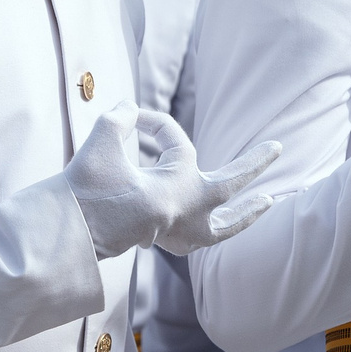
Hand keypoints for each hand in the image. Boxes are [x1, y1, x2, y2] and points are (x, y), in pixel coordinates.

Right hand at [66, 105, 279, 258]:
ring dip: (247, 214)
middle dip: (254, 164)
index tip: (133, 117)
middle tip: (278, 148)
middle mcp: (188, 209)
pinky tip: (223, 225)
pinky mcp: (167, 243)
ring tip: (269, 201)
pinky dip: (216, 231)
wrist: (72, 235)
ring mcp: (181, 231)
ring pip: (225, 226)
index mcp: (178, 184)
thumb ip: (121, 117)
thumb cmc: (88, 189)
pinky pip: (202, 240)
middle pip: (230, 183)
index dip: (154, 123)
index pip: (176, 141)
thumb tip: (131, 109)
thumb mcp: (102, 139)